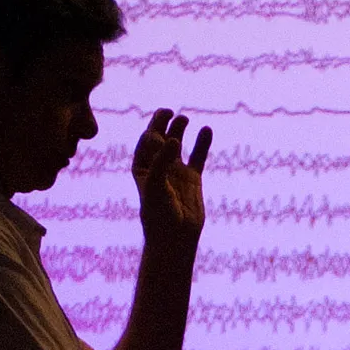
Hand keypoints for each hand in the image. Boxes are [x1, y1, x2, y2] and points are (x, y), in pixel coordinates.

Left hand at [134, 108, 212, 248]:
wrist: (175, 237)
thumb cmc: (159, 214)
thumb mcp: (156, 185)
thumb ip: (163, 160)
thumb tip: (174, 139)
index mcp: (142, 167)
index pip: (146, 142)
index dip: (152, 130)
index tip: (159, 128)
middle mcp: (158, 167)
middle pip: (159, 138)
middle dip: (162, 123)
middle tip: (169, 112)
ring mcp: (176, 171)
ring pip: (178, 144)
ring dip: (179, 130)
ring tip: (184, 119)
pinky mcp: (192, 178)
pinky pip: (198, 156)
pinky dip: (202, 143)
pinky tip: (206, 130)